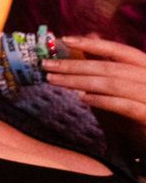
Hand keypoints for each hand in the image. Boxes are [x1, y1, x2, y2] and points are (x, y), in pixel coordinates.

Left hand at [44, 35, 145, 153]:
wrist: (144, 146)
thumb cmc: (129, 114)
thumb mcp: (113, 85)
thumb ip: (103, 62)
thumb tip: (89, 36)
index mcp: (145, 68)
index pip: (119, 51)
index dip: (93, 44)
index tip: (65, 39)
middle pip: (111, 68)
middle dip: (76, 65)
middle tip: (47, 65)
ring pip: (114, 84)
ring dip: (80, 82)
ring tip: (55, 80)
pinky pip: (125, 106)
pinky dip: (102, 100)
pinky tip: (82, 99)